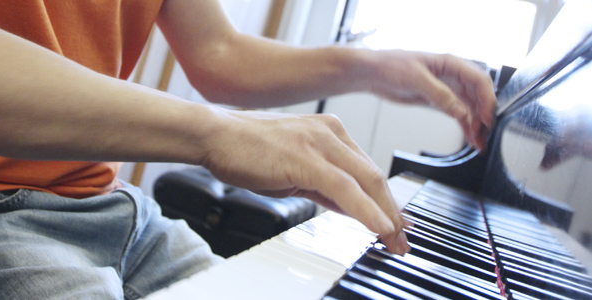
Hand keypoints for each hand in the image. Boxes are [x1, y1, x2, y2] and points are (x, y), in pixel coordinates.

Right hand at [201, 109, 409, 254]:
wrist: (216, 135)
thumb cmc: (248, 150)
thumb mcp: (296, 169)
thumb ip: (325, 186)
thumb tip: (351, 207)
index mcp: (330, 132)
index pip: (366, 169)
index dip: (384, 200)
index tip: (394, 222)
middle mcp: (331, 133)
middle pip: (374, 175)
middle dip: (392, 211)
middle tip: (402, 238)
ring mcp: (319, 143)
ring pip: (366, 181)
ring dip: (385, 215)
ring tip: (395, 240)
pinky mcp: (307, 158)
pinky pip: (345, 189)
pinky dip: (366, 211)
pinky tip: (379, 228)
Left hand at [361, 50, 496, 148]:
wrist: (372, 73)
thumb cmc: (390, 65)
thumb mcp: (415, 78)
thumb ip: (439, 94)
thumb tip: (460, 111)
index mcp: (451, 64)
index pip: (480, 80)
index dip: (488, 100)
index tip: (487, 119)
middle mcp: (452, 75)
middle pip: (478, 97)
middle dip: (483, 117)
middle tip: (482, 137)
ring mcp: (446, 88)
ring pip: (470, 107)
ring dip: (475, 125)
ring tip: (478, 144)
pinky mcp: (437, 100)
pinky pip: (458, 113)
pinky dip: (464, 125)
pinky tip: (469, 138)